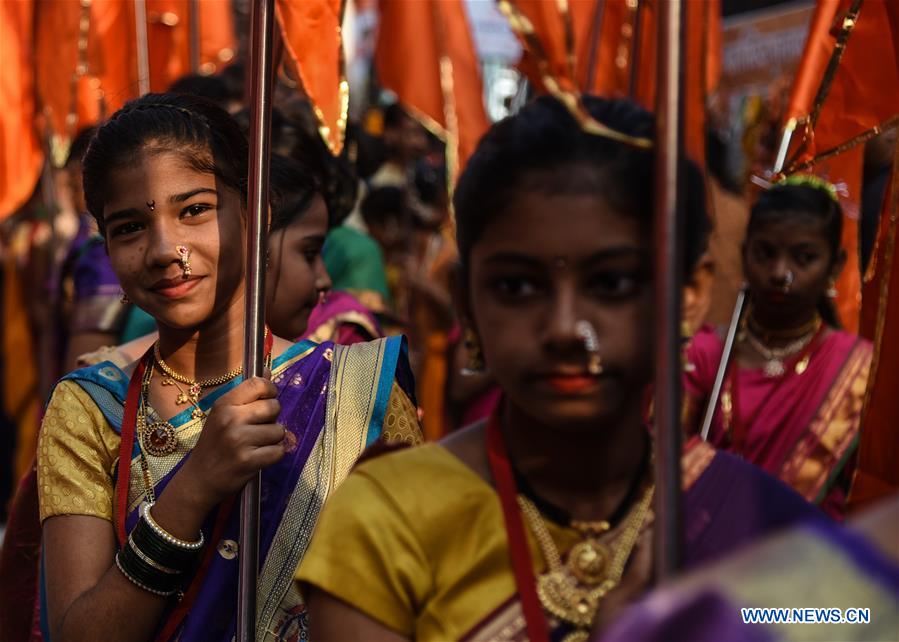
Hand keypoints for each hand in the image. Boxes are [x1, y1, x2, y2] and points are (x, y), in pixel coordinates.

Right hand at [178, 376, 283, 510]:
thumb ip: (246, 394)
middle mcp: (231, 419)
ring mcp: (239, 441)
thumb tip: (266, 370)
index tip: (268, 399)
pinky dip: (274, 455)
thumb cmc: (214, 444)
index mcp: (224, 404)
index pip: (258, 384)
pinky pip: (279, 451)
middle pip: (274, 406)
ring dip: (273, 439)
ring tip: (257, 444)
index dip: (270, 390)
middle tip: (259, 427)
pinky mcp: (248, 461)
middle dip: (273, 418)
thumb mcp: (223, 414)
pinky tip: (260, 457)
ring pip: (279, 431)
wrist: (199, 479)